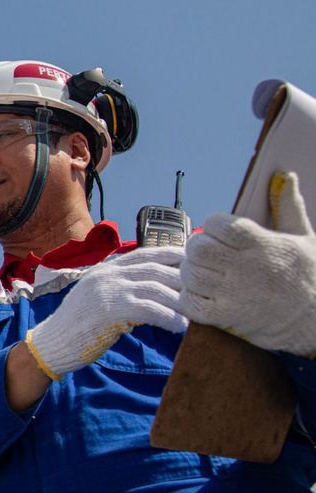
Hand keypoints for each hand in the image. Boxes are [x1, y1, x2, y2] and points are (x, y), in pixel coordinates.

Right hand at [25, 247, 187, 380]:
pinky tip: (182, 327)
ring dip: (182, 300)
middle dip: (184, 278)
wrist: (51, 344)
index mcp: (106, 268)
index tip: (196, 262)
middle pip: (156, 267)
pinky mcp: (109, 309)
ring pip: (156, 287)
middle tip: (208, 289)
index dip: (173, 255)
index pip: (146, 253)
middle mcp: (107, 273)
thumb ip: (121, 290)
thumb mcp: (98, 299)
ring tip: (201, 312)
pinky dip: (169, 317)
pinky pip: (149, 309)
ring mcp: (107, 289)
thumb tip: (152, 293)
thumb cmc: (78, 327)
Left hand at [181, 171, 315, 356]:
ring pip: (191, 274)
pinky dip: (189, 297)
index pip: (218, 224)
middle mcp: (246, 268)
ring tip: (203, 272)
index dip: (213, 224)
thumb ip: (289, 206)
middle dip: (197, 246)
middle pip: (198, 248)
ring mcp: (234, 294)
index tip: (220, 230)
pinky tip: (201, 293)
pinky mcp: (226, 316)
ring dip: (191, 271)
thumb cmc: (309, 276)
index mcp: (263, 244)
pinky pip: (190, 303)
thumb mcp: (304, 237)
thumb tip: (285, 176)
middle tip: (207, 251)